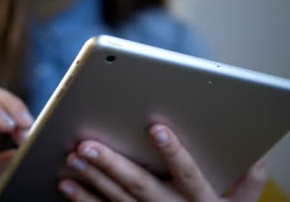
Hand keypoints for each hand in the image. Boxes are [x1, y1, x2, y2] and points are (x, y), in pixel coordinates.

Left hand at [59, 124, 266, 201]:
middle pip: (140, 185)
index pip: (187, 174)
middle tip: (87, 144)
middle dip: (112, 165)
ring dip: (92, 179)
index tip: (156, 128)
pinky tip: (66, 185)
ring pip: (116, 198)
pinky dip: (84, 200)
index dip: (174, 152)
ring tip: (72, 157)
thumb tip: (256, 161)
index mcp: (198, 199)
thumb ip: (245, 186)